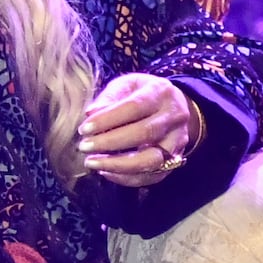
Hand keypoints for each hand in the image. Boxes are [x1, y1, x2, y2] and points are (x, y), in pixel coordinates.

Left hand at [77, 73, 195, 187]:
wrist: (174, 105)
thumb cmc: (143, 93)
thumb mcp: (126, 85)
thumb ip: (108, 97)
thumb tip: (90, 114)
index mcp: (161, 93)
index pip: (134, 107)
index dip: (107, 119)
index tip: (84, 129)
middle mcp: (174, 117)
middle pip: (143, 134)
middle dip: (109, 143)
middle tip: (84, 147)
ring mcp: (178, 141)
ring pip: (151, 160)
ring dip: (118, 165)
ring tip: (92, 163)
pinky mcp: (175, 160)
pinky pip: (152, 176)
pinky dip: (126, 177)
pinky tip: (106, 171)